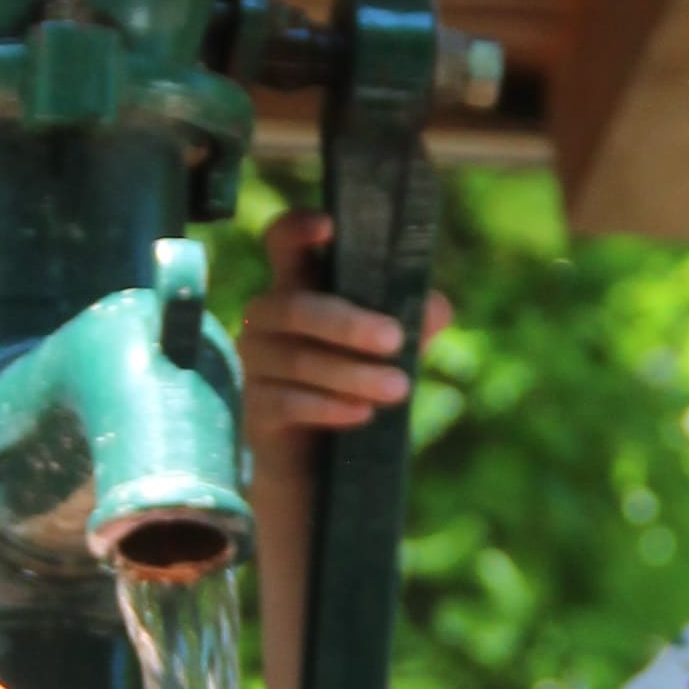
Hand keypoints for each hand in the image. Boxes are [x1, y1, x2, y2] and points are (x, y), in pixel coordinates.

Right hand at [241, 211, 450, 452]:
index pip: (283, 243)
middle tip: (395, 340)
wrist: (319, 463)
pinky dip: (328, 407)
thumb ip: (414, 324)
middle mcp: (266, 319)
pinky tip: (362, 414)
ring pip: (297, 359)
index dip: (298, 229)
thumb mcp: (392, 351)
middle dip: (348, 324)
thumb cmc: (355, 385)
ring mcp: (254, 364)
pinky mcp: (253, 410)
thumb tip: (435, 309)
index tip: (329, 226)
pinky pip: (286, 402)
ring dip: (352, 373)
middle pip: (295, 307)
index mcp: (298, 288)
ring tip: (399, 389)